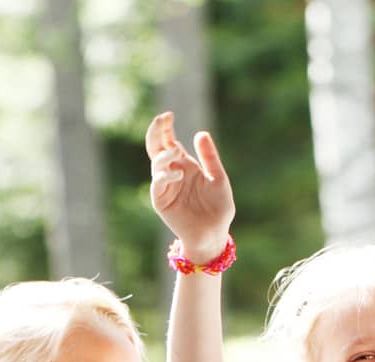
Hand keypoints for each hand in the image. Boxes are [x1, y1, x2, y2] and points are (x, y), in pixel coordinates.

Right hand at [145, 111, 233, 262]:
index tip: (168, 115)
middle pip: (157, 149)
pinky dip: (165, 176)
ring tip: (175, 152)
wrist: (214, 233)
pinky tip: (177, 174)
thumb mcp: (217, 177)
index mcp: (184, 164)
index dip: (165, 128)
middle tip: (161, 120)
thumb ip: (209, 157)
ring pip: (156, 165)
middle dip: (156, 134)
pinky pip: (157, 185)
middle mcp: (172, 173)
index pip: (169, 141)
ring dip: (163, 156)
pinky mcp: (161, 202)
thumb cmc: (218, 207)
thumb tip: (200, 133)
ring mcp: (165, 187)